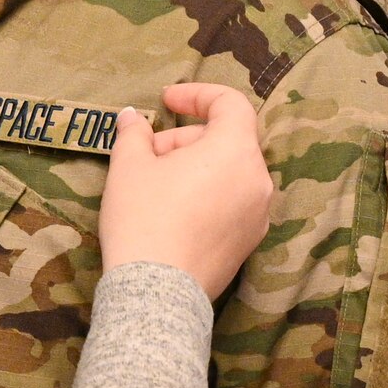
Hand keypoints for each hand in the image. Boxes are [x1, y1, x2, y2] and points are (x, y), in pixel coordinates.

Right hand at [100, 81, 274, 298]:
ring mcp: (258, 214)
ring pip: (229, 171)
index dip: (197, 95)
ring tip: (155, 184)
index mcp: (234, 151)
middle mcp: (257, 180)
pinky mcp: (249, 243)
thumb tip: (131, 118)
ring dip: (194, 166)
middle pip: (227, 139)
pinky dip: (207, 193)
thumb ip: (134, 134)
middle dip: (185, 138)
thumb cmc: (144, 218)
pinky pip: (231, 201)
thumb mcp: (129, 167)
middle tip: (147, 155)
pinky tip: (172, 211)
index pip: (231, 104)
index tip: (166, 101)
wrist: (158, 292)